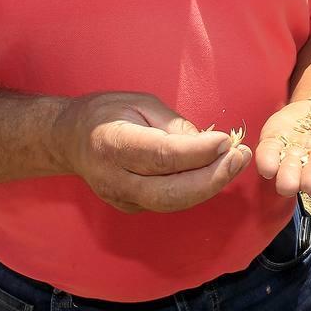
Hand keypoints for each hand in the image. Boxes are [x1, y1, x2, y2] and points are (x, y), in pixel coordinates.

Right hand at [55, 92, 250, 212]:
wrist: (69, 139)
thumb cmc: (107, 113)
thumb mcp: (140, 103)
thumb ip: (173, 125)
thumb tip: (210, 144)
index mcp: (112, 143)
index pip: (161, 156)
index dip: (197, 152)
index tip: (226, 141)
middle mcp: (114, 178)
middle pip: (169, 191)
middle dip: (212, 178)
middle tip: (240, 157)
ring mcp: (120, 198)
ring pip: (172, 203)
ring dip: (210, 185)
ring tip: (237, 162)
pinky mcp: (130, 207)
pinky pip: (169, 202)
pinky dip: (196, 189)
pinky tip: (216, 171)